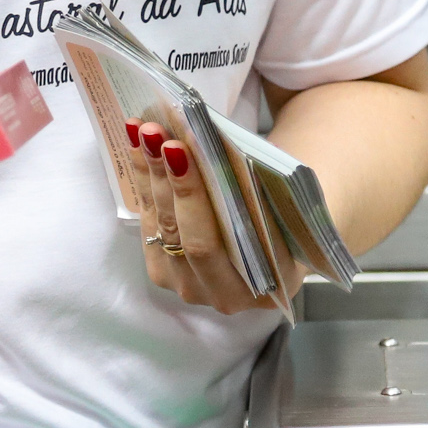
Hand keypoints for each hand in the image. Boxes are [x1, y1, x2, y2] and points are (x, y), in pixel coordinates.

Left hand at [123, 120, 302, 314]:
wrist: (262, 241)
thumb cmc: (282, 215)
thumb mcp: (289, 207)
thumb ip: (269, 193)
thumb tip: (235, 153)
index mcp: (274, 283)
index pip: (242, 242)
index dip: (223, 199)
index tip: (204, 152)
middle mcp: (229, 295)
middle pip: (195, 241)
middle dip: (180, 185)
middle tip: (168, 139)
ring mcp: (190, 287)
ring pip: (167, 229)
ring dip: (154, 175)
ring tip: (148, 132)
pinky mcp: (162, 271)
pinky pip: (149, 223)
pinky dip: (144, 180)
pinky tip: (137, 144)